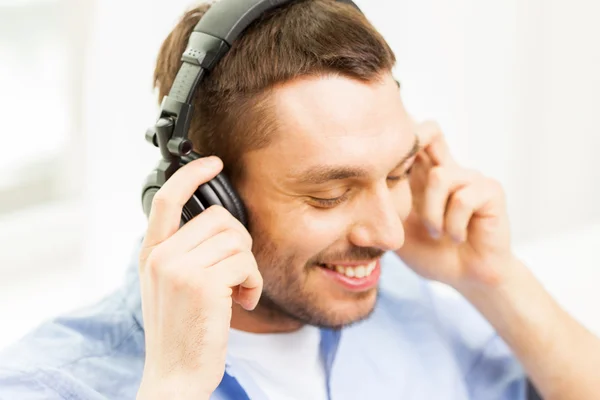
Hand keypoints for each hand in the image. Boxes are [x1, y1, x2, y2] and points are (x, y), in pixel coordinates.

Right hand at [136, 156, 262, 399]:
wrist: (175, 375)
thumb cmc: (181, 331)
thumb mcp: (170, 286)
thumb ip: (184, 252)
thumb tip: (222, 225)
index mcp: (152, 254)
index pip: (168, 199)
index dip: (192, 174)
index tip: (213, 162)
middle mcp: (161, 257)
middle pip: (219, 218)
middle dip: (240, 242)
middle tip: (238, 271)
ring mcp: (178, 269)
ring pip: (237, 240)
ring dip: (248, 267)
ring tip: (239, 291)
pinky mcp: (202, 285)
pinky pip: (245, 263)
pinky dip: (253, 282)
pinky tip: (243, 302)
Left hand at [395, 119, 512, 289]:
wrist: (468, 277)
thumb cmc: (433, 253)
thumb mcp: (398, 235)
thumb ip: (381, 222)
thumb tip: (351, 228)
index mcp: (423, 176)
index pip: (411, 141)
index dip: (397, 138)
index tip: (378, 150)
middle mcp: (448, 170)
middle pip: (431, 133)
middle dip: (412, 147)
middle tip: (398, 172)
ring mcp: (470, 178)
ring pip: (440, 177)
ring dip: (432, 214)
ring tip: (436, 232)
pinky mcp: (490, 191)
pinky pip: (463, 199)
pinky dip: (453, 225)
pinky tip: (456, 237)